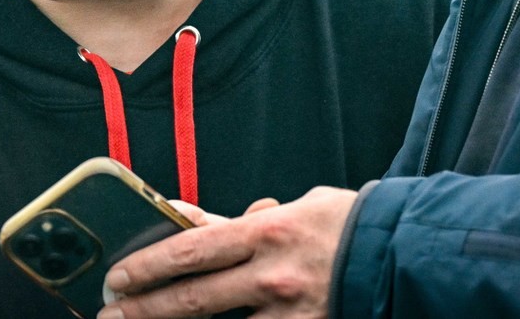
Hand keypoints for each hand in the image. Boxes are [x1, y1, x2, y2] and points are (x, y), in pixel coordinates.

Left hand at [98, 187, 355, 318]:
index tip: (118, 275)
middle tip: (110, 313)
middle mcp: (272, 276)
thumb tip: (184, 216)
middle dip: (145, 308)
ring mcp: (289, 315)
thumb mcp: (292, 210)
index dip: (149, 264)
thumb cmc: (346, 227)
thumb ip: (236, 222)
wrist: (408, 258)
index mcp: (266, 233)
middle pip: (193, 297)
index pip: (192, 249)